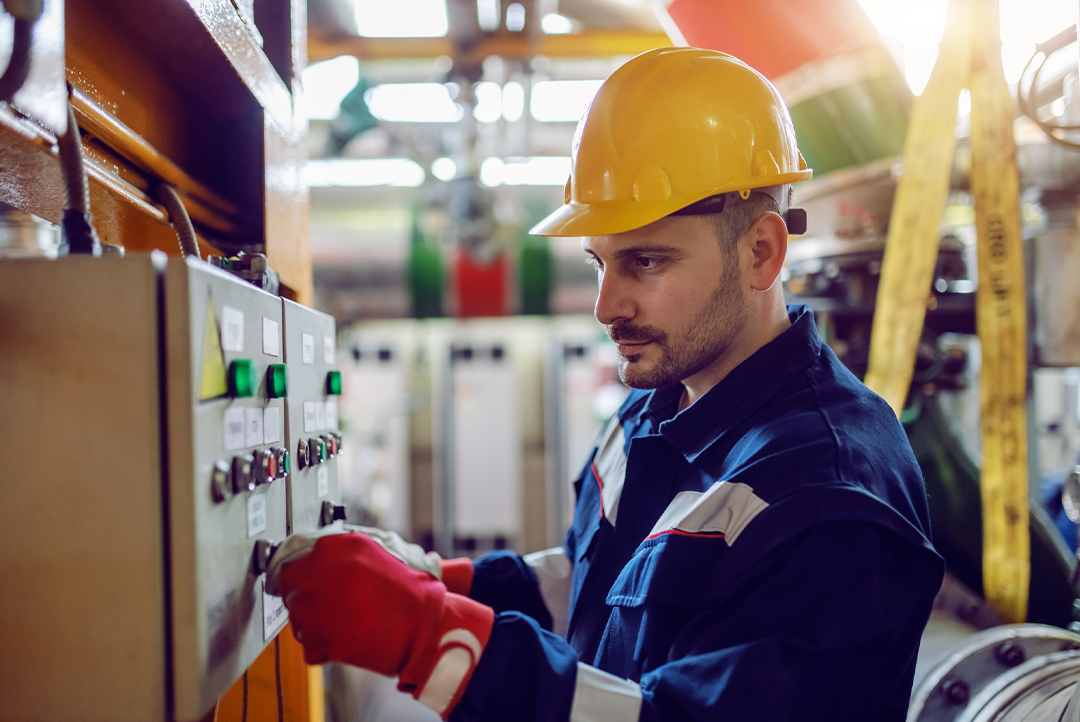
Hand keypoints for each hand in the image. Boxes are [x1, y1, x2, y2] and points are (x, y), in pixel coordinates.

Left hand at [266, 532, 492, 717]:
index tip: (306, 580)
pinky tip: (347, 640)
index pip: (296, 554)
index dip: (303, 571)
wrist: (424, 624)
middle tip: (327, 606)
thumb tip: (320, 561)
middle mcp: (319, 569)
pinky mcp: (318, 637)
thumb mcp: (378, 555)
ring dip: (313, 622)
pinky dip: (324, 648)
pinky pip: (309, 645)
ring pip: (296, 616)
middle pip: (290, 584)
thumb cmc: (409, 591)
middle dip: (305, 595)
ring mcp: (314, 604)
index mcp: (335, 545)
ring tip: (344, 624)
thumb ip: (345, 555)